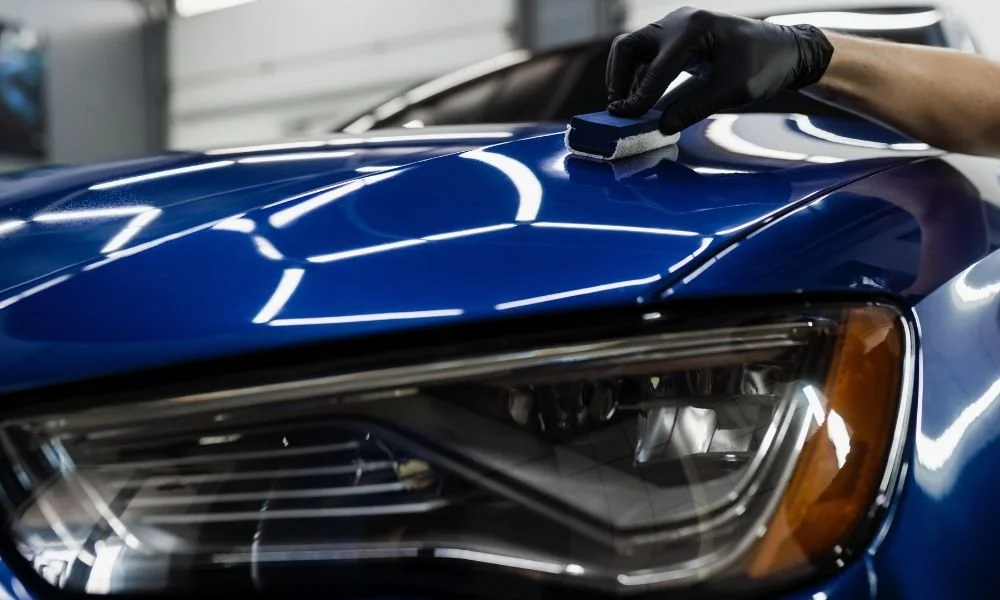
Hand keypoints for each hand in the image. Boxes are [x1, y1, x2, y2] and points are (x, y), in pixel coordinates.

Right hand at [607, 7, 833, 133]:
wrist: (784, 50)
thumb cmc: (764, 66)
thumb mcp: (732, 91)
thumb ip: (694, 108)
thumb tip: (661, 126)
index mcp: (694, 30)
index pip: (656, 68)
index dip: (639, 97)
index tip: (625, 118)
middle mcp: (679, 22)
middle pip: (629, 47)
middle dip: (619, 78)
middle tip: (619, 109)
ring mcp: (676, 27)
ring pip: (633, 49)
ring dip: (625, 77)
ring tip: (627, 106)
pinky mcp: (678, 38)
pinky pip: (647, 55)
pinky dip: (639, 76)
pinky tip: (642, 99)